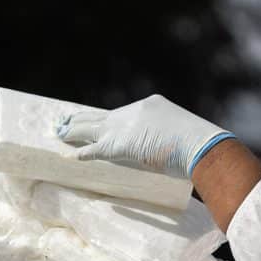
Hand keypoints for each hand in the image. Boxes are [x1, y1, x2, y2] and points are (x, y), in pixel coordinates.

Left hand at [56, 94, 234, 179]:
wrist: (201, 146)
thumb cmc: (201, 143)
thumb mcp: (183, 134)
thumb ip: (170, 138)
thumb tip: (173, 153)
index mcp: (150, 105)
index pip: (121, 114)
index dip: (106, 119)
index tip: (95, 121)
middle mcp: (134, 111)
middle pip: (101, 116)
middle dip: (83, 119)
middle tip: (66, 121)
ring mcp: (125, 127)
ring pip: (92, 128)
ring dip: (74, 131)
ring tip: (59, 132)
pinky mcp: (120, 145)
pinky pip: (94, 149)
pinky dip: (82, 152)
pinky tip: (70, 155)